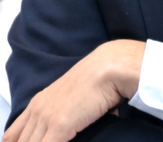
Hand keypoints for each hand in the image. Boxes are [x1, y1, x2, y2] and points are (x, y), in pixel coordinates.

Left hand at [3, 40, 144, 141]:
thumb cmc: (98, 78)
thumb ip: (68, 109)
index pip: (13, 134)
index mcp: (38, 102)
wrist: (108, 68)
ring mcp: (47, 118)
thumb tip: (81, 119)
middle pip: (21, 141)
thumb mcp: (73, 93)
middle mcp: (38, 110)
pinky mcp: (59, 126)